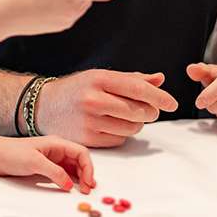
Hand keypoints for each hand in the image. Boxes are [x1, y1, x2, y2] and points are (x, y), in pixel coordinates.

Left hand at [0, 135, 95, 193]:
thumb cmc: (9, 152)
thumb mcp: (34, 162)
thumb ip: (54, 172)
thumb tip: (69, 184)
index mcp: (56, 143)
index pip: (80, 153)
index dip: (88, 168)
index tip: (88, 182)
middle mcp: (55, 150)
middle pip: (78, 161)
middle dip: (86, 174)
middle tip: (88, 189)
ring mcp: (49, 158)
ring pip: (71, 168)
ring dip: (78, 178)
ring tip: (82, 190)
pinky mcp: (42, 166)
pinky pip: (60, 173)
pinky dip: (67, 180)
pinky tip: (69, 187)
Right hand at [35, 69, 178, 146]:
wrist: (44, 107)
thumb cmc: (77, 90)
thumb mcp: (100, 77)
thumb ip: (132, 79)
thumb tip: (160, 79)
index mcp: (99, 79)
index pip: (138, 89)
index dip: (160, 97)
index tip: (172, 103)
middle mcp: (93, 99)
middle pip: (139, 111)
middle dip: (150, 112)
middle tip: (148, 110)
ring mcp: (90, 121)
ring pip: (132, 128)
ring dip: (137, 124)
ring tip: (127, 116)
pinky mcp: (87, 139)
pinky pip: (119, 140)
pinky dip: (123, 134)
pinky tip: (113, 125)